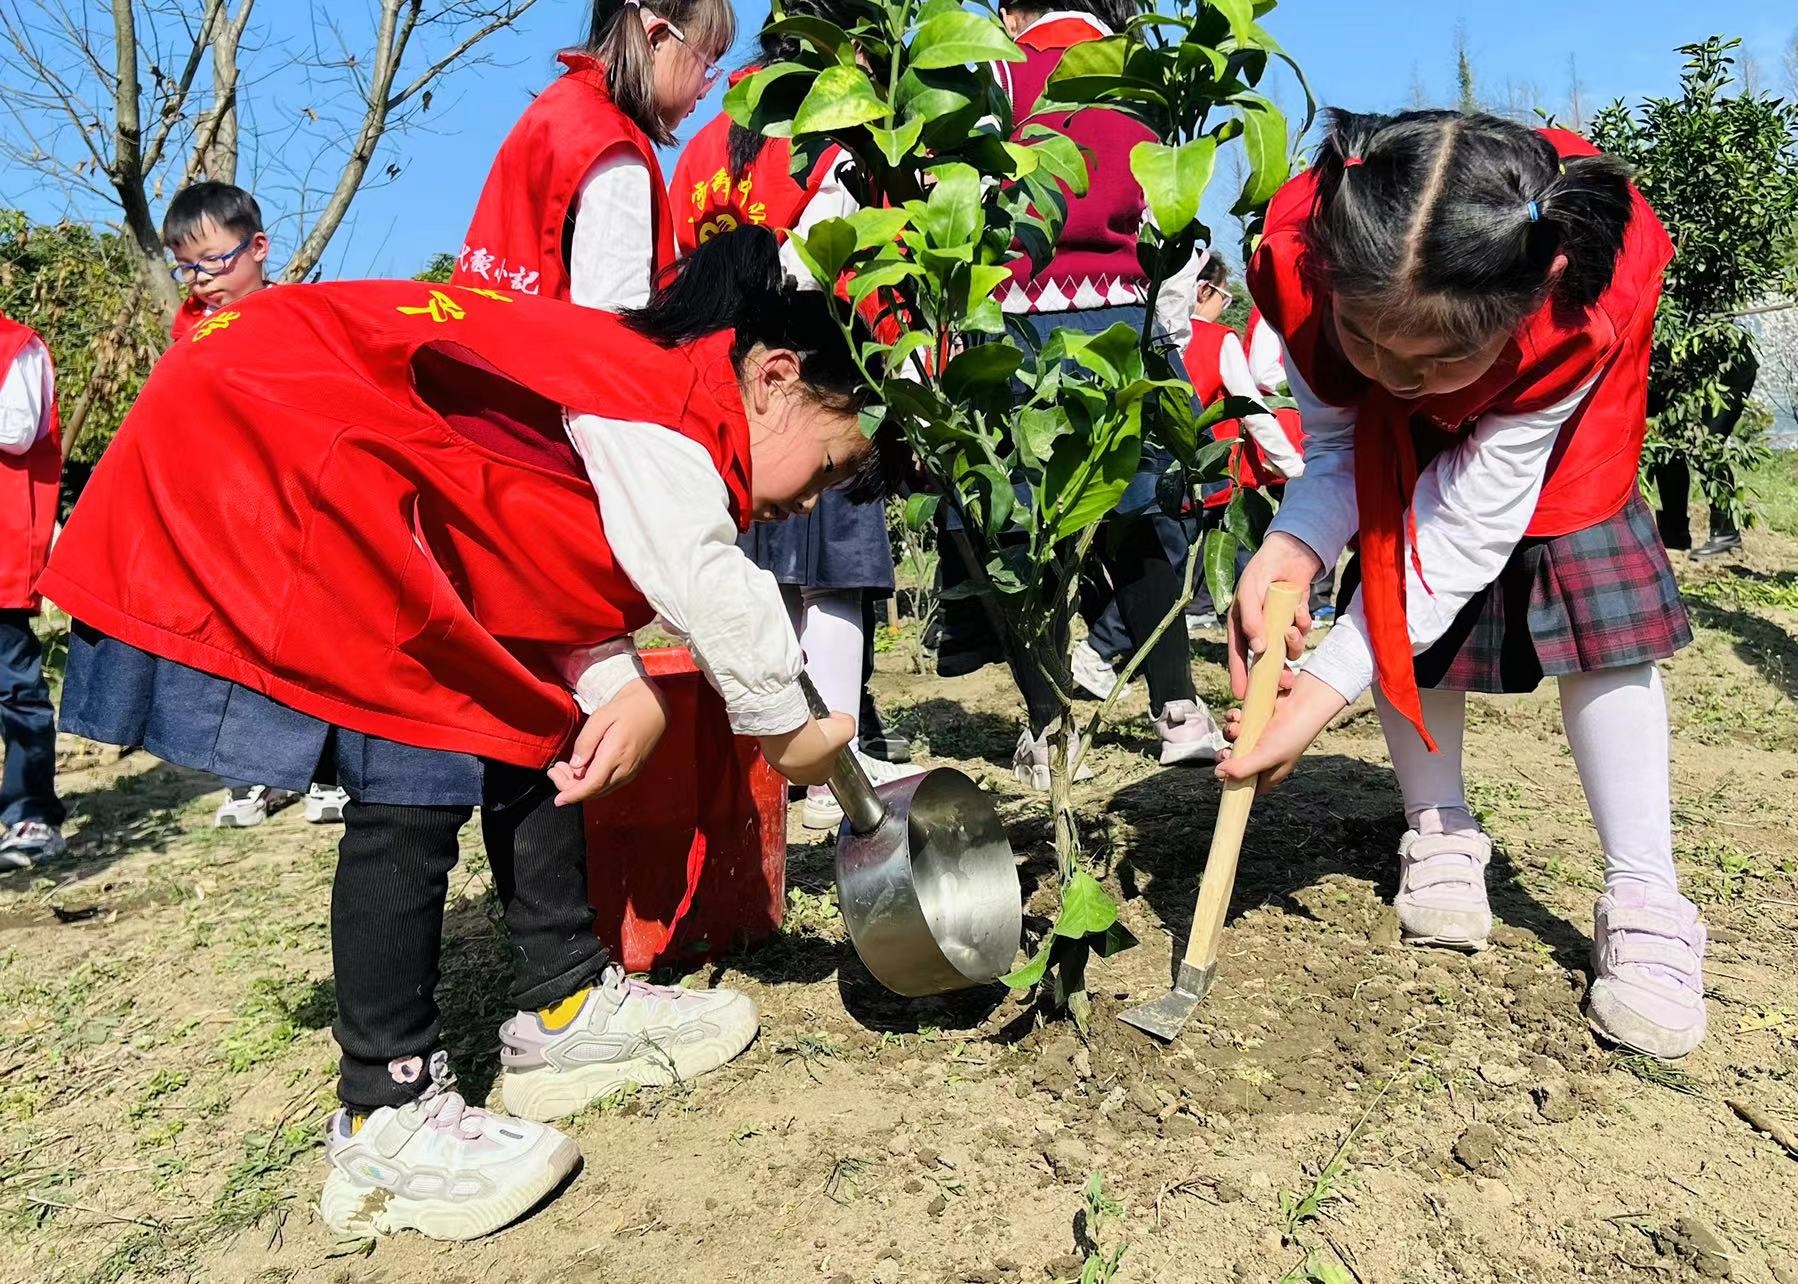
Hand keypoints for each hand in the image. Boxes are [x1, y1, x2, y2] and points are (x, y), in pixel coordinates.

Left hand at [547, 677, 667, 805]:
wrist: (653, 709)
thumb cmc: (625, 710)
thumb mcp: (600, 717)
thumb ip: (586, 742)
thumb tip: (575, 766)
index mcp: (616, 755)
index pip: (592, 785)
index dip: (573, 795)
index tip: (557, 799)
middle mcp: (625, 769)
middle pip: (593, 791)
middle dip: (570, 787)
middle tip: (554, 770)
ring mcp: (630, 773)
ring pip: (600, 791)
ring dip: (580, 785)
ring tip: (564, 767)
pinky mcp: (631, 772)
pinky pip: (608, 785)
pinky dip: (591, 783)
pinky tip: (582, 768)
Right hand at [758, 712, 854, 785]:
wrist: (793, 736)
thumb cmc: (817, 741)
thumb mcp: (846, 728)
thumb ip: (848, 723)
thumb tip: (841, 718)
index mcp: (821, 776)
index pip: (828, 767)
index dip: (830, 750)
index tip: (829, 739)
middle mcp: (802, 777)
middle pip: (810, 761)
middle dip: (812, 746)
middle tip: (815, 732)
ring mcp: (784, 768)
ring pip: (792, 754)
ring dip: (796, 742)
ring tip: (802, 728)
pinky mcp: (772, 756)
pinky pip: (779, 745)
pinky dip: (784, 737)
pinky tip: (791, 728)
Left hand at [1214, 671, 1345, 792]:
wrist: (1303, 702)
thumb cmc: (1291, 735)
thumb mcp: (1266, 757)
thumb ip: (1242, 769)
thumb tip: (1218, 774)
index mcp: (1270, 772)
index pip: (1248, 786)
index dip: (1233, 783)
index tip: (1222, 777)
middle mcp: (1263, 756)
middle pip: (1236, 763)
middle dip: (1227, 757)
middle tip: (1226, 753)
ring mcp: (1258, 737)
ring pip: (1233, 740)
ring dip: (1230, 733)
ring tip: (1236, 728)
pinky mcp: (1254, 719)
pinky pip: (1236, 721)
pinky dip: (1233, 718)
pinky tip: (1237, 716)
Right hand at [1227, 531, 1321, 699]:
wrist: (1291, 551)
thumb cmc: (1262, 570)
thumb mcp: (1251, 593)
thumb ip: (1251, 620)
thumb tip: (1257, 649)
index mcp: (1242, 624)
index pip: (1238, 654)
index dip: (1239, 675)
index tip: (1241, 694)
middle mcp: (1260, 628)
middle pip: (1266, 660)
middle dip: (1277, 672)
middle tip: (1286, 682)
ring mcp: (1279, 625)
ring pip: (1288, 649)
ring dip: (1293, 645)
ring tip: (1293, 630)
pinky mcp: (1296, 619)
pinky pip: (1302, 632)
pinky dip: (1303, 625)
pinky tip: (1301, 612)